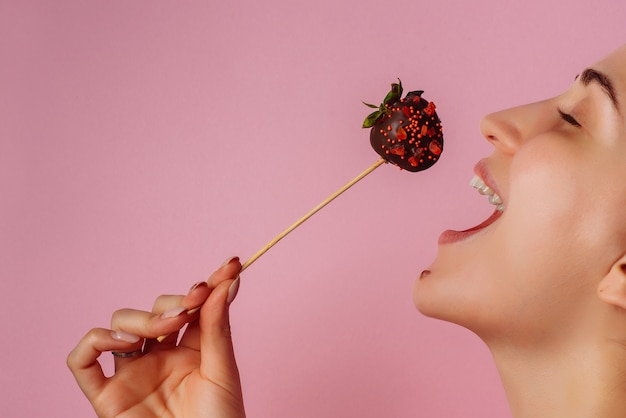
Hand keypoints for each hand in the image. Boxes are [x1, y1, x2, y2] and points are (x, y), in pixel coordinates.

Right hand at [67, 257, 244, 417]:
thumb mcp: (223, 370)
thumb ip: (218, 327)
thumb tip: (227, 281)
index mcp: (190, 348)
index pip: (191, 305)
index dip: (206, 284)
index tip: (228, 266)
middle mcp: (159, 356)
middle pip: (152, 309)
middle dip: (171, 302)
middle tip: (192, 304)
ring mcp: (131, 373)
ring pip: (119, 325)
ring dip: (140, 319)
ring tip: (164, 329)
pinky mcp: (107, 396)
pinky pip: (82, 361)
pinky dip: (94, 342)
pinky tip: (124, 342)